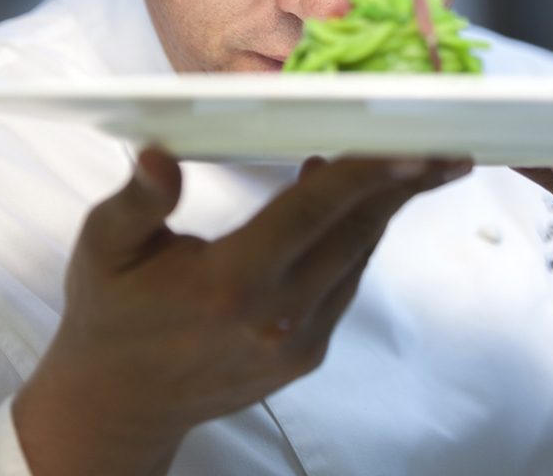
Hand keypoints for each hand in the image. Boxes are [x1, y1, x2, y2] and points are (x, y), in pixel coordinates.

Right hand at [13, 148, 471, 475]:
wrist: (120, 405)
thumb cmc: (111, 317)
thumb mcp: (104, 251)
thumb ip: (137, 202)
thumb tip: (159, 156)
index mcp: (230, 283)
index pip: (312, 212)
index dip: (366, 174)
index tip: (414, 146)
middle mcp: (277, 316)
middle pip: (355, 232)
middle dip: (405, 185)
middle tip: (448, 148)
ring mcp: (298, 341)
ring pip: (358, 257)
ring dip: (388, 208)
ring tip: (419, 165)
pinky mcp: (307, 354)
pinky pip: (346, 281)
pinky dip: (358, 238)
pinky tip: (359, 204)